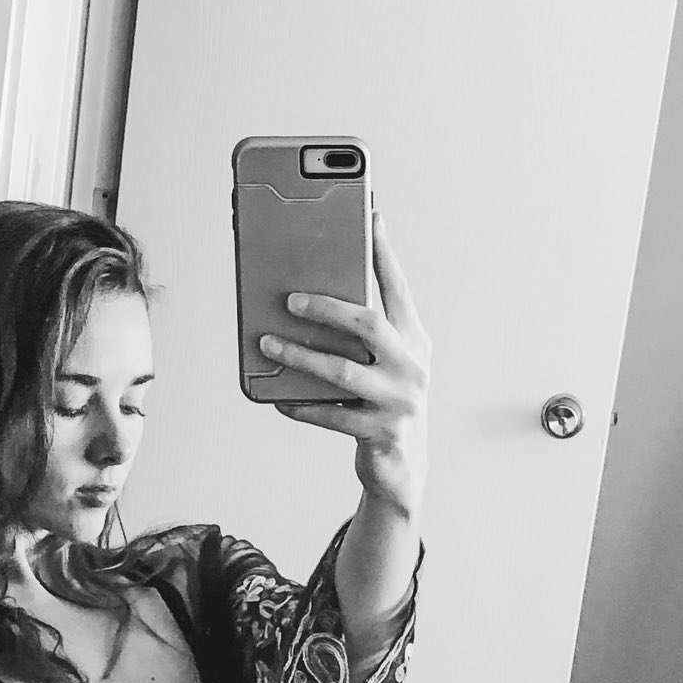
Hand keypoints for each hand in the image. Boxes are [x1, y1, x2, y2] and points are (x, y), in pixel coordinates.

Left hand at [258, 213, 430, 516]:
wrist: (404, 468)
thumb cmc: (384, 400)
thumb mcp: (385, 362)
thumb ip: (361, 332)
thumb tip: (306, 295)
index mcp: (415, 340)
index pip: (398, 286)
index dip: (384, 251)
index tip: (371, 215)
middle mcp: (413, 366)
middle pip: (369, 323)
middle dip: (327, 306)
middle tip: (290, 299)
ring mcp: (400, 401)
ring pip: (341, 370)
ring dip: (299, 355)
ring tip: (267, 343)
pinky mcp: (381, 433)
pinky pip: (331, 415)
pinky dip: (301, 405)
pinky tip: (278, 397)